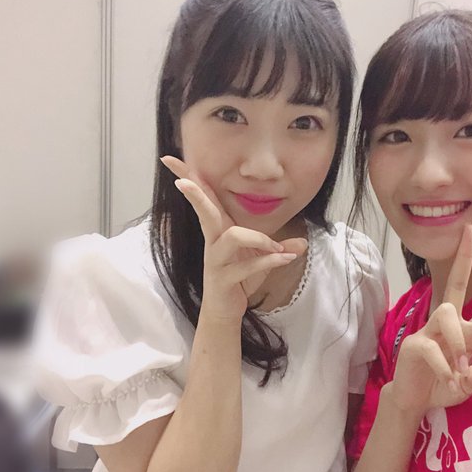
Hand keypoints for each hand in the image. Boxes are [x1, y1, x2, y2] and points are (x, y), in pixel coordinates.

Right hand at [160, 156, 306, 322]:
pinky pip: (247, 265)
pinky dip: (269, 261)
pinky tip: (286, 258)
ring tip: (278, 248)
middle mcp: (213, 241)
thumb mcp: (261, 259)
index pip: (205, 198)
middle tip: (182, 182)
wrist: (225, 312)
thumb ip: (280, 248)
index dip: (188, 178)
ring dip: (260, 238)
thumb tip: (302, 243)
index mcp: (219, 229)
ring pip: (233, 237)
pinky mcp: (223, 279)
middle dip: (195, 195)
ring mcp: (216, 260)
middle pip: (205, 211)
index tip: (168, 159)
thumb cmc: (238, 279)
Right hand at [389, 225, 471, 413]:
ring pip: (446, 315)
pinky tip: (447, 381)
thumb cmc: (441, 388)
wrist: (411, 399)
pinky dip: (445, 368)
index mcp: (468, 333)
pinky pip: (433, 348)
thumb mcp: (463, 390)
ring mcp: (430, 331)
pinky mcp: (415, 343)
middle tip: (471, 229)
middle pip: (456, 285)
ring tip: (459, 371)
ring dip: (457, 343)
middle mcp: (449, 325)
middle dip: (463, 257)